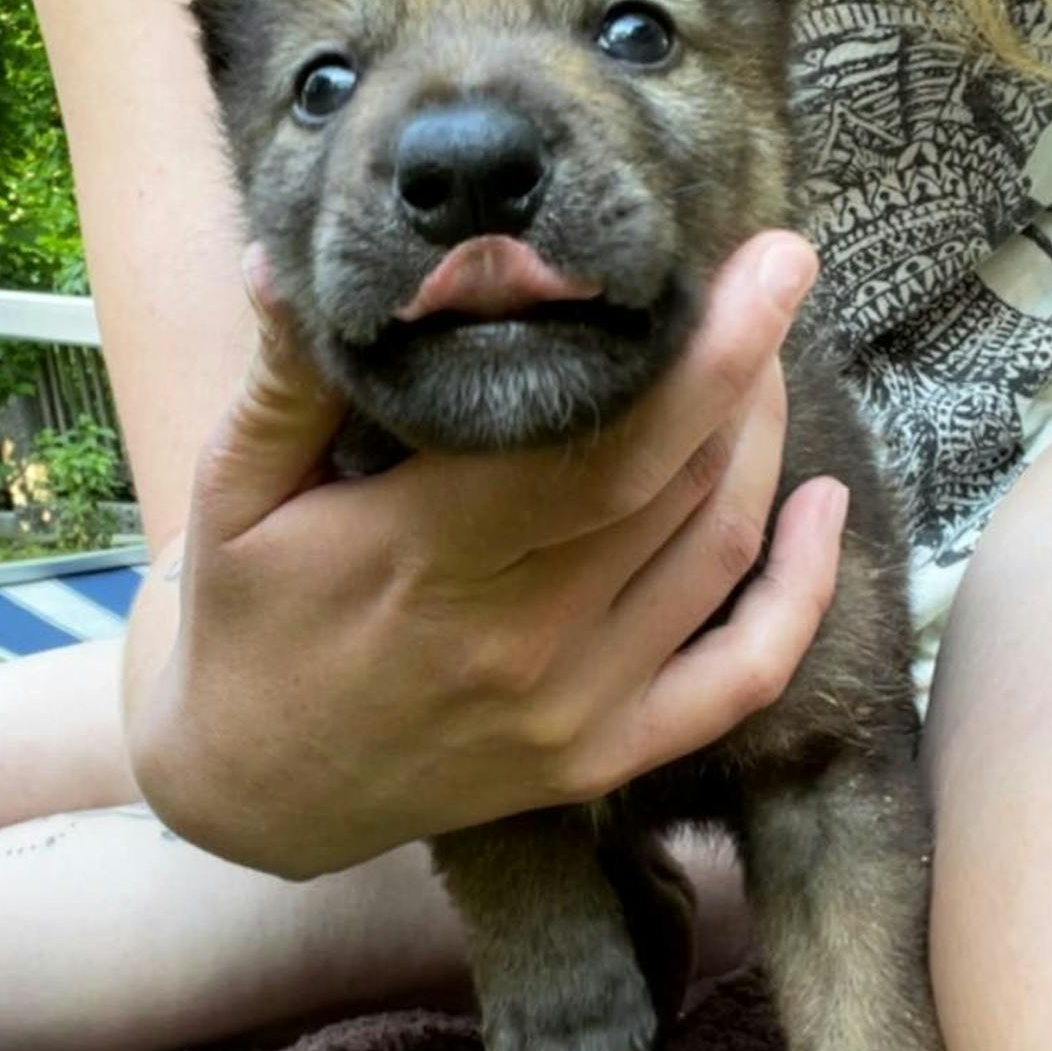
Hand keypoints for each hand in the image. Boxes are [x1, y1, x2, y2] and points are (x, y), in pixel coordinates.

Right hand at [124, 232, 848, 878]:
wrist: (251, 793)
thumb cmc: (246, 620)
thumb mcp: (231, 494)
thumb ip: (284, 377)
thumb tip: (281, 257)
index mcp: (427, 555)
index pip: (602, 443)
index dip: (704, 352)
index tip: (766, 261)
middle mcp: (518, 637)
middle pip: (678, 483)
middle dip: (745, 369)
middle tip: (768, 279)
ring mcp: (570, 707)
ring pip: (716, 553)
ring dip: (762, 447)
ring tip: (763, 362)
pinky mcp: (600, 758)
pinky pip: (739, 677)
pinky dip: (801, 592)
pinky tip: (821, 509)